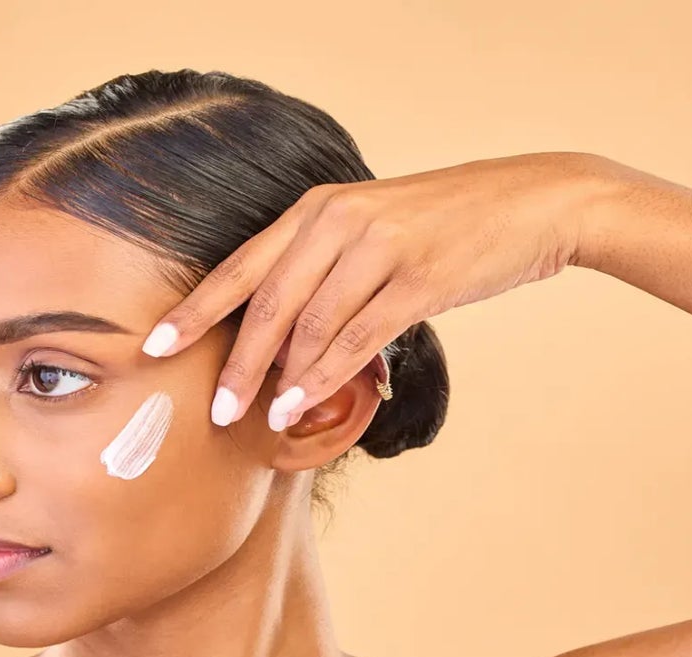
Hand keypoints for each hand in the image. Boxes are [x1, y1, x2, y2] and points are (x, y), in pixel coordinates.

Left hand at [138, 151, 620, 430]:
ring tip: (259, 418)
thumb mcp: (379, 229)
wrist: (534, 203)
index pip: (242, 265)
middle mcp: (339, 220)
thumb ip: (331, 268)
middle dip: (233, 361)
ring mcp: (378, 247)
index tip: (156, 347)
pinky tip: (303, 403)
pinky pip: (356, 337)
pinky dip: (323, 376)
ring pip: (309, 325)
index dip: (196, 310)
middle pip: (266, 301)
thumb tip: (292, 337)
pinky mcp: (418, 279)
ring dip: (279, 378)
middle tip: (212, 410)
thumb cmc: (454, 225)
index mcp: (320, 207)